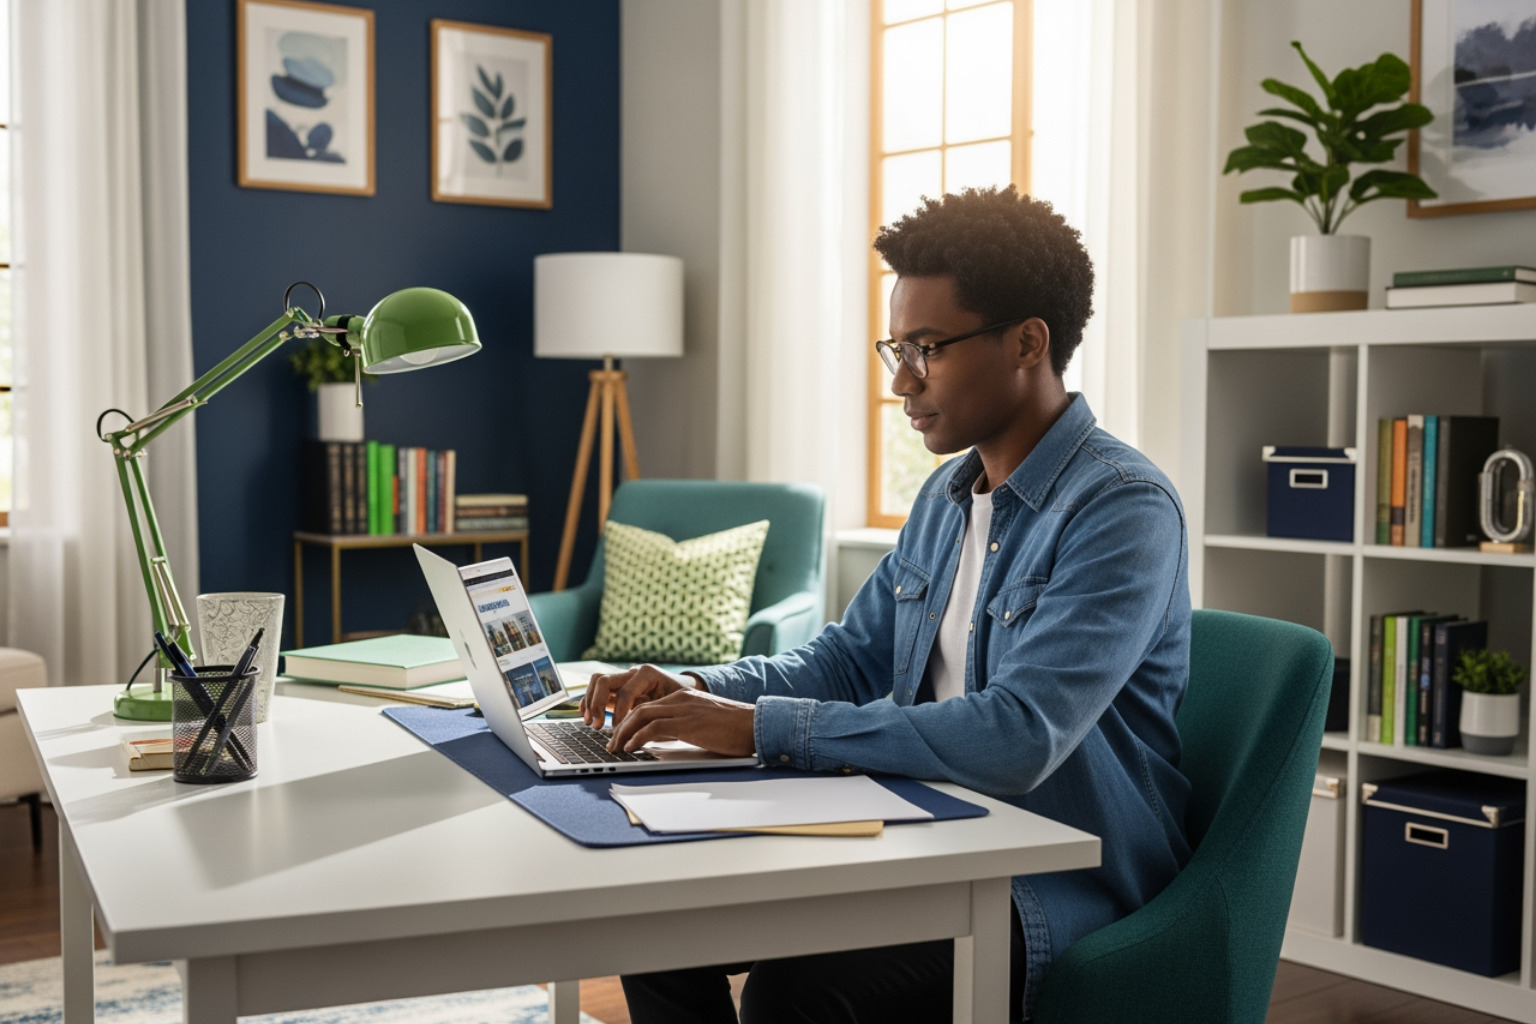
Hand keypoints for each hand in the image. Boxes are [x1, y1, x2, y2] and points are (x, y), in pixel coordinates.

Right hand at [580, 665, 689, 728]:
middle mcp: (632, 672)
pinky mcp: (618, 687)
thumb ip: (654, 719)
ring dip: (590, 702)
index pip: (625, 692)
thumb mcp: (672, 708)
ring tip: (589, 722)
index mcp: (647, 674)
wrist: (684, 688)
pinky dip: (589, 701)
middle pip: (604, 680)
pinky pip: (597, 688)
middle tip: (598, 725)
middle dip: (597, 704)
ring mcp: (623, 678)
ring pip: (597, 681)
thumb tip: (637, 738)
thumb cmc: (680, 698)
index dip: (619, 714)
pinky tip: (586, 716)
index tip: (618, 731)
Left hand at [606, 687, 756, 756]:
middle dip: (621, 727)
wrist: (755, 724)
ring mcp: (683, 709)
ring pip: (641, 716)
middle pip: (640, 709)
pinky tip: (631, 748)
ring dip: (624, 733)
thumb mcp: (705, 721)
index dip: (630, 720)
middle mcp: (680, 699)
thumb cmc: (735, 728)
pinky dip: (637, 738)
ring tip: (616, 748)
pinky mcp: (686, 723)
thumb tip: (667, 738)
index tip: (621, 734)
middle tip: (612, 743)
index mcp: (684, 697)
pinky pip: (652, 728)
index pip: (649, 705)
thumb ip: (685, 724)